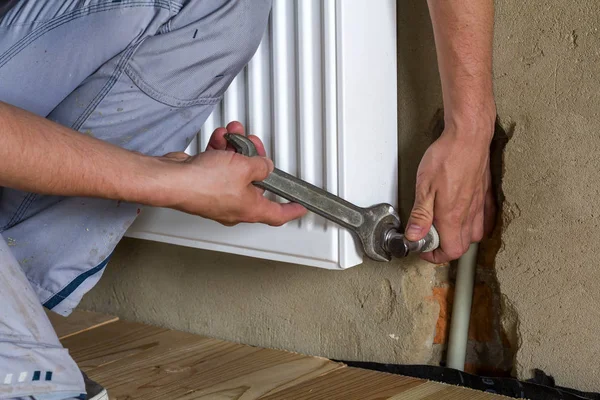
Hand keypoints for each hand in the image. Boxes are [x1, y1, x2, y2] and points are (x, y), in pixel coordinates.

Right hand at [158, 122, 305, 225]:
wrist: (172, 180)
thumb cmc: (204, 183)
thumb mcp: (245, 167)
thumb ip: (260, 165)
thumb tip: (264, 165)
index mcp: (249, 209)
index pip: (278, 215)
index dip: (292, 211)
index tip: (301, 207)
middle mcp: (234, 206)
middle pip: (255, 184)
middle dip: (256, 160)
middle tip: (256, 146)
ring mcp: (218, 195)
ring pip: (234, 170)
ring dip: (236, 150)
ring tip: (235, 133)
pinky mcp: (203, 183)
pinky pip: (218, 165)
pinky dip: (220, 151)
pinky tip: (220, 138)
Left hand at [405, 120, 495, 262]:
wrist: (469, 137)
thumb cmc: (446, 157)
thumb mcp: (424, 186)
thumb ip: (420, 214)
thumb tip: (414, 236)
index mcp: (452, 216)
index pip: (450, 251)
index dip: (435, 256)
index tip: (424, 248)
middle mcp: (469, 214)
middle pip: (463, 246)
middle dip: (446, 248)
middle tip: (431, 238)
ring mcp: (480, 204)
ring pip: (476, 234)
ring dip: (461, 237)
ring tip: (446, 228)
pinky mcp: (486, 194)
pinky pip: (487, 219)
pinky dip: (476, 224)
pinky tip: (466, 217)